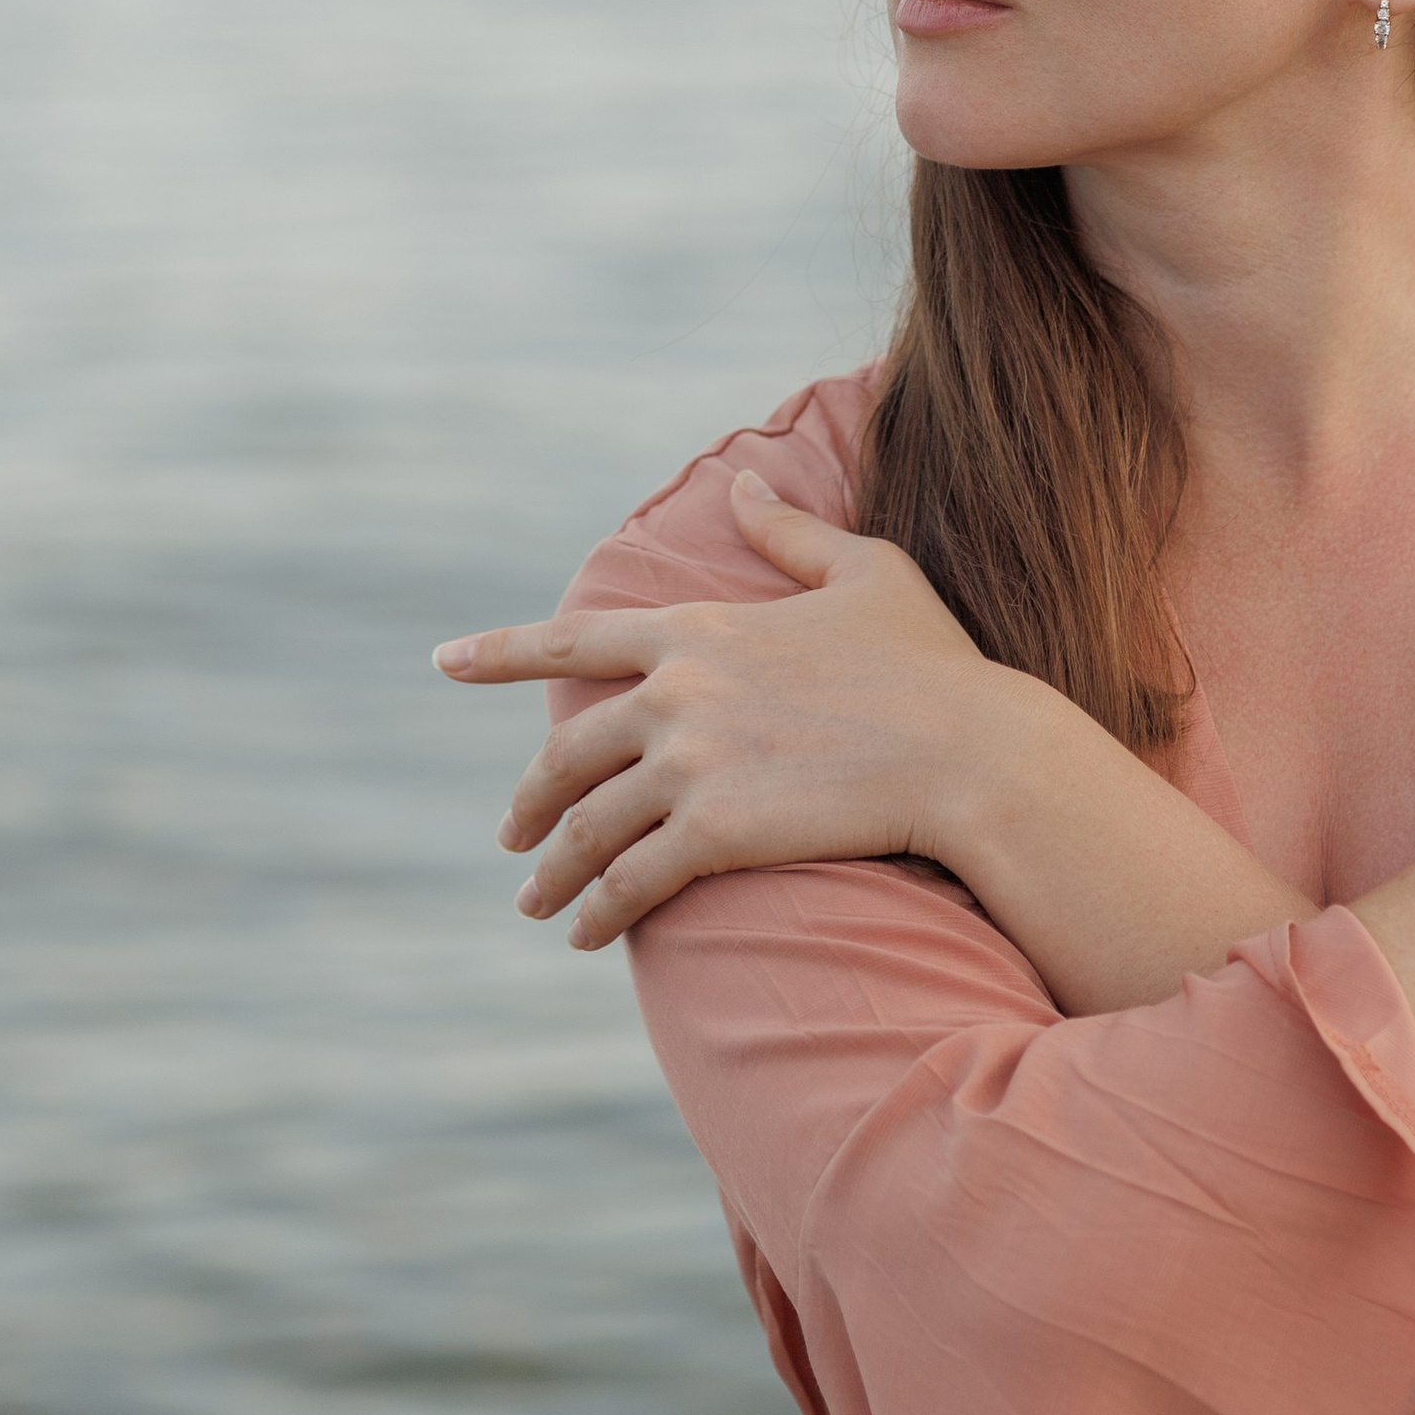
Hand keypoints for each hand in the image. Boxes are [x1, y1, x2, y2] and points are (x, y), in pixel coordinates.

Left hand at [434, 474, 1000, 944]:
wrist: (969, 751)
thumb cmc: (929, 661)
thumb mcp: (862, 570)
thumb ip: (787, 532)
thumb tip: (744, 481)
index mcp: (697, 630)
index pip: (572, 640)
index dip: (500, 652)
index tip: (444, 661)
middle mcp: (675, 695)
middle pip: (567, 752)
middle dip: (531, 801)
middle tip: (513, 835)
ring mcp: (689, 766)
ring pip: (586, 827)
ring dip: (552, 872)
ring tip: (534, 902)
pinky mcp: (712, 834)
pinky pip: (629, 882)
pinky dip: (597, 911)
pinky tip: (586, 934)